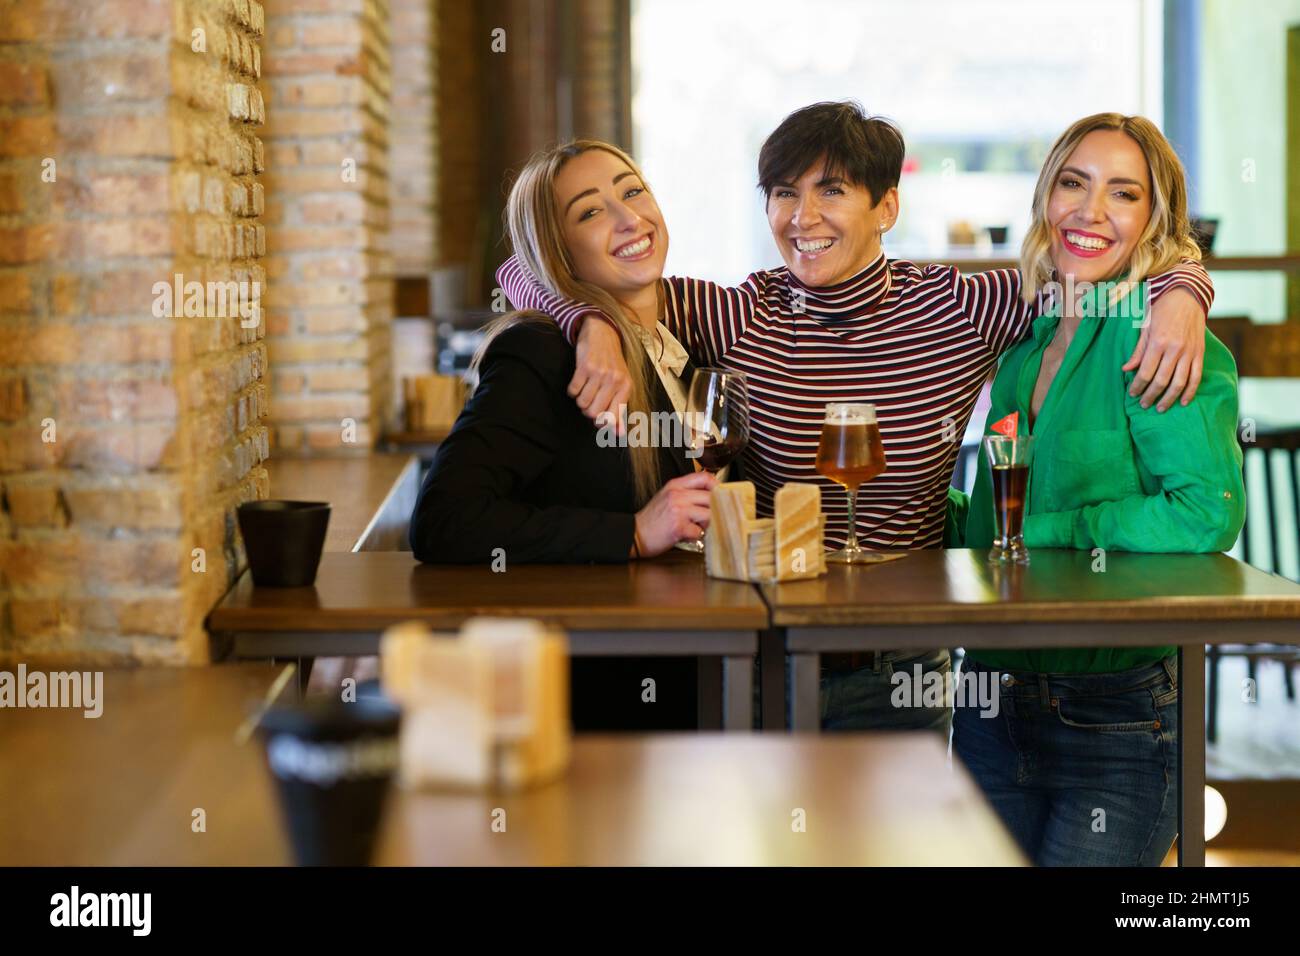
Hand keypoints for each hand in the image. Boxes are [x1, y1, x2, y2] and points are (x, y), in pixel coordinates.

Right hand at [570, 317, 631, 431]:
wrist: (603, 334)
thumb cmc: (612, 364)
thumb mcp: (621, 384)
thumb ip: (619, 410)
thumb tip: (618, 434)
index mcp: (626, 387)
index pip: (611, 418)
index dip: (601, 422)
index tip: (598, 418)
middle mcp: (614, 380)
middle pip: (594, 414)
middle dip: (588, 411)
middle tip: (590, 400)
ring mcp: (599, 373)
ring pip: (582, 403)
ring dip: (580, 400)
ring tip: (585, 389)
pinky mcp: (584, 366)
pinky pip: (572, 391)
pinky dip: (572, 390)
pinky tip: (578, 382)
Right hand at [633, 471, 716, 556]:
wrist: (634, 534)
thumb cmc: (651, 519)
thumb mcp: (666, 496)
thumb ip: (685, 492)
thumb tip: (709, 494)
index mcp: (675, 485)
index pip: (704, 477)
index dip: (717, 486)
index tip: (720, 495)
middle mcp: (677, 495)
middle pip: (711, 497)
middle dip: (715, 509)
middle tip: (710, 517)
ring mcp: (678, 510)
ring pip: (709, 514)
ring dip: (707, 524)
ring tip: (698, 527)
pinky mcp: (678, 527)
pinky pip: (700, 531)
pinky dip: (696, 536)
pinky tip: (688, 535)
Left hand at [1122, 287, 1205, 411]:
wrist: (1187, 294)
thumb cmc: (1161, 309)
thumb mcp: (1144, 326)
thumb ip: (1137, 350)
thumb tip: (1126, 370)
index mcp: (1158, 342)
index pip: (1145, 373)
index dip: (1137, 386)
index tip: (1132, 394)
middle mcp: (1175, 349)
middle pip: (1161, 381)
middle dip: (1151, 396)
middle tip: (1143, 404)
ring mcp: (1190, 352)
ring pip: (1180, 382)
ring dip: (1169, 398)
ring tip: (1160, 408)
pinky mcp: (1200, 352)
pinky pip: (1196, 376)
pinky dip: (1190, 391)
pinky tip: (1184, 402)